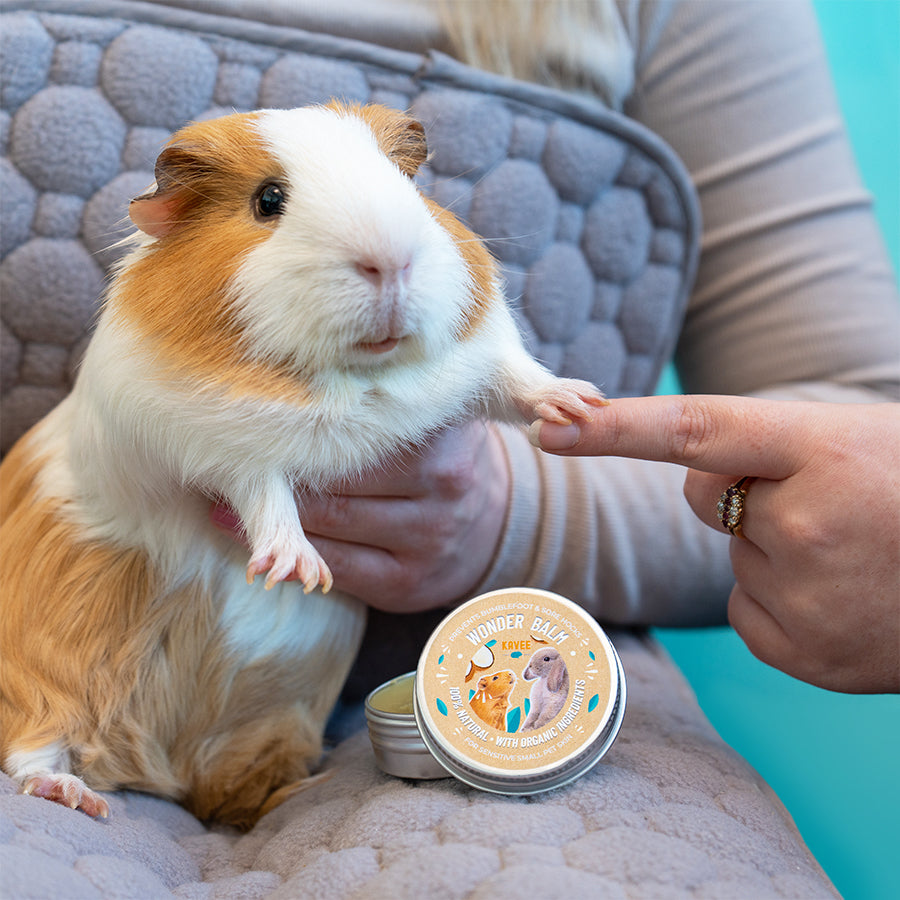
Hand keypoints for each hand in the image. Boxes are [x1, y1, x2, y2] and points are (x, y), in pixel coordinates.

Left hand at [212, 420, 509, 613]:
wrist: (490, 520)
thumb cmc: (441, 453)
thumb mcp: (433, 413)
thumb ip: (386, 393)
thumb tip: (296, 368)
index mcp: (444, 432)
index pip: (358, 428)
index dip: (300, 423)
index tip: (250, 412)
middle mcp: (442, 483)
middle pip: (339, 474)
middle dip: (278, 467)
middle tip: (224, 450)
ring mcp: (428, 538)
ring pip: (331, 523)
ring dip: (274, 513)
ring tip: (222, 493)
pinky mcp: (407, 583)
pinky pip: (338, 567)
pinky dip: (293, 552)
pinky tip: (257, 542)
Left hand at [530, 396, 899, 692]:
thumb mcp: (858, 439)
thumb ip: (766, 447)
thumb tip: (686, 478)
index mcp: (824, 448)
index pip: (697, 430)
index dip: (617, 429)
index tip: (551, 426)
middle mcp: (809, 522)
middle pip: (704, 496)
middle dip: (740, 491)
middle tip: (830, 500)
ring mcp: (808, 595)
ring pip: (733, 555)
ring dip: (775, 550)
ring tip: (859, 551)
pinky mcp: (806, 653)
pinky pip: (748, 609)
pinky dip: (781, 600)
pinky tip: (846, 596)